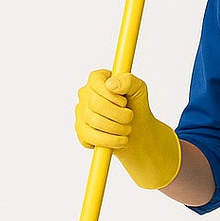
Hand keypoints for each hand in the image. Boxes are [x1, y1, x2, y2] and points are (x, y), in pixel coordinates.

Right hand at [74, 70, 181, 189]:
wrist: (138, 130)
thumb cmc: (136, 106)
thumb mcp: (139, 89)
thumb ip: (128, 81)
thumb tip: (111, 84)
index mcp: (97, 79)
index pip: (96, 82)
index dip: (113, 95)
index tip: (124, 102)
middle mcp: (85, 94)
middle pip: (96, 104)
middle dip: (119, 114)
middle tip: (129, 118)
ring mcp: (80, 113)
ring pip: (94, 121)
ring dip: (117, 128)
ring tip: (127, 129)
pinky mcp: (81, 131)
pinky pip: (90, 137)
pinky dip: (109, 141)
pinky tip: (119, 140)